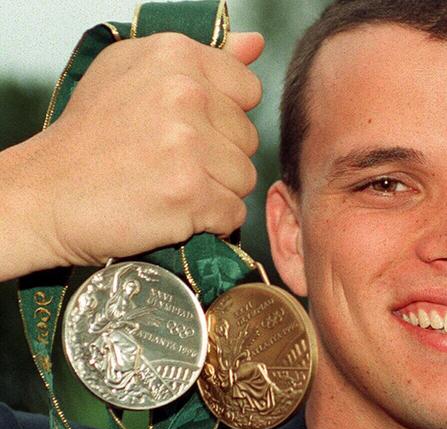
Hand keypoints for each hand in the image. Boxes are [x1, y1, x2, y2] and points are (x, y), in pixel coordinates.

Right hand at [0, 31, 263, 279]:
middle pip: (249, 139)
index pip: (248, 91)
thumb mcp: (134, 70)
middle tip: (171, 162)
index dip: (224, 117)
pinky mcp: (190, 193)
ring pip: (244, 178)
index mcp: (176, 56)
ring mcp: (188, 145)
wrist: (46, 193)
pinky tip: (174, 210)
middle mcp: (186, 94)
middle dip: (220, 157)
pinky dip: (210, 221)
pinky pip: (234, 213)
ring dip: (216, 191)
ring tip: (171, 186)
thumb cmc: (91, 135)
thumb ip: (206, 57)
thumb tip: (256, 44)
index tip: (190, 129)